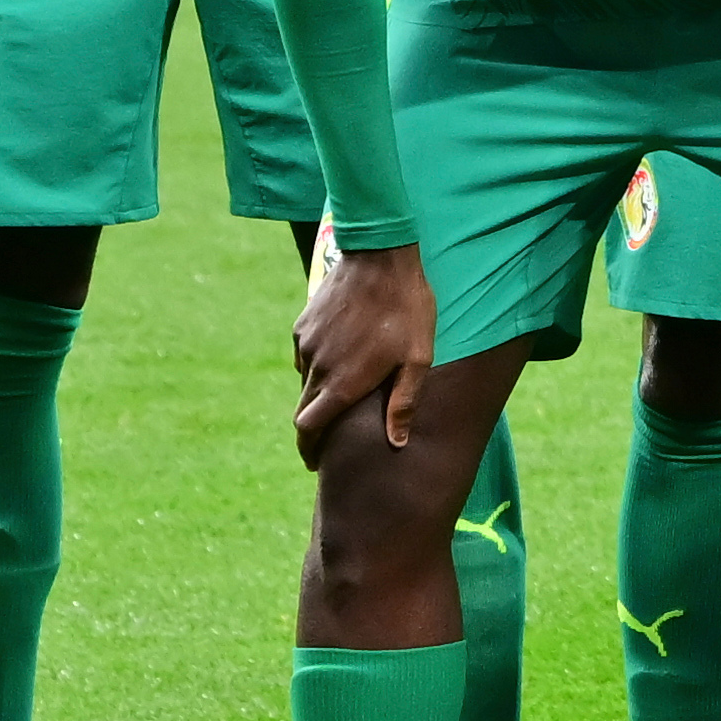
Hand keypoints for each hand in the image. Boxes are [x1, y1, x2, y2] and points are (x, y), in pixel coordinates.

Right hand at [292, 240, 436, 466]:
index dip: (309, 449)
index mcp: (342, 382)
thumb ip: (404, 402)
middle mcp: (317, 367)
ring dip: (318, 392)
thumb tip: (397, 442)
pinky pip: (305, 355)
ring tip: (342, 393)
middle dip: (312, 428)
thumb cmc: (407, 309)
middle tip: (327, 439)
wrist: (379, 257)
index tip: (316, 462)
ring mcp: (306, 344)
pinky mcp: (303, 324)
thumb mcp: (418, 358)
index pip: (309, 429)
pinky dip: (318, 364)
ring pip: (305, 380)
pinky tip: (342, 356)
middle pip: (303, 409)